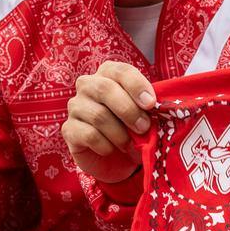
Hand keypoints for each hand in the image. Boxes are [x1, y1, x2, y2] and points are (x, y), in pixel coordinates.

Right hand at [63, 61, 155, 183]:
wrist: (117, 159)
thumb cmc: (133, 130)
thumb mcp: (145, 116)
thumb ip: (149, 107)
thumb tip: (160, 105)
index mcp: (109, 74)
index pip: (121, 71)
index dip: (137, 85)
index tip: (151, 104)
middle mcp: (88, 85)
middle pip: (105, 89)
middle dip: (129, 111)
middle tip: (144, 128)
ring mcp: (75, 106)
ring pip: (98, 115)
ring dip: (120, 133)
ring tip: (129, 143)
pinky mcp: (68, 129)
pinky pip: (89, 135)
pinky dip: (106, 146)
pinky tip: (111, 149)